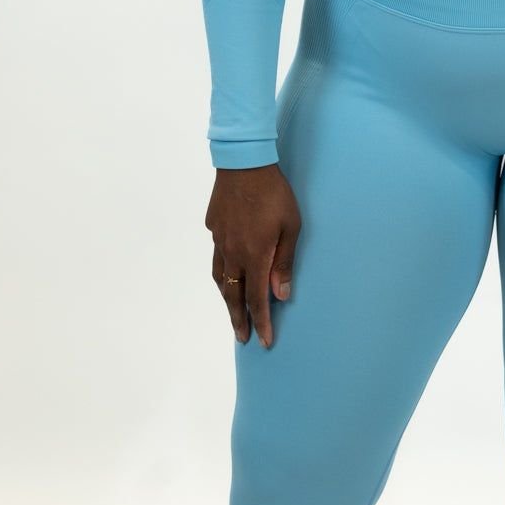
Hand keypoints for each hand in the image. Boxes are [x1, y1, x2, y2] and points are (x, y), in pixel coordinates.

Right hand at [205, 164, 300, 349]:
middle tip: (242, 338)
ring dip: (226, 298)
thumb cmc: (274, 194)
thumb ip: (284, 263)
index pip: (257, 299)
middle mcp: (233, 253)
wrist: (243, 163)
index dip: (261, 322)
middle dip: (238, 320)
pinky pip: (216, 256)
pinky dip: (221, 271)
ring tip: (231, 311)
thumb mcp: (291, 228)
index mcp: (254, 256)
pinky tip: (226, 270)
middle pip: (233, 295)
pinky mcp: (213, 226)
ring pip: (220, 278)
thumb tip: (281, 295)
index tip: (264, 341)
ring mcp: (219, 240)